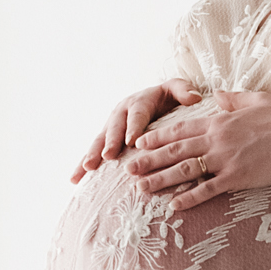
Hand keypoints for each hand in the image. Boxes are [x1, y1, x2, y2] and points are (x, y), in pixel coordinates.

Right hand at [71, 79, 205, 182]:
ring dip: (93, 154)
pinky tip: (75, 179)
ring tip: (88, 168)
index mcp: (139, 101)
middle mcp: (121, 112)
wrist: (153, 99)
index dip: (133, 127)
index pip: (137, 114)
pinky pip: (92, 151)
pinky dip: (82, 164)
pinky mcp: (104, 139)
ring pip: (100, 140)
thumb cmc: (168, 97)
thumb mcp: (176, 90)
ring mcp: (110, 126)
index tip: (131, 141)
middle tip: (108, 156)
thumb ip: (184, 91)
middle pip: (114, 127)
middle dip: (110, 142)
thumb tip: (195, 97)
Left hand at [123, 90, 270, 213]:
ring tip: (141, 188)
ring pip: (185, 170)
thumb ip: (234, 98)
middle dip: (149, 159)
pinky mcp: (236, 177)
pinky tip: (173, 206)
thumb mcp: (258, 100)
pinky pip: (207, 190)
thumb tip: (218, 95)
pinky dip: (189, 198)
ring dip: (160, 180)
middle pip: (175, 150)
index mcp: (220, 120)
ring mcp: (225, 159)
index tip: (139, 142)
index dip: (158, 136)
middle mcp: (217, 139)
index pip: (181, 128)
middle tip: (128, 168)